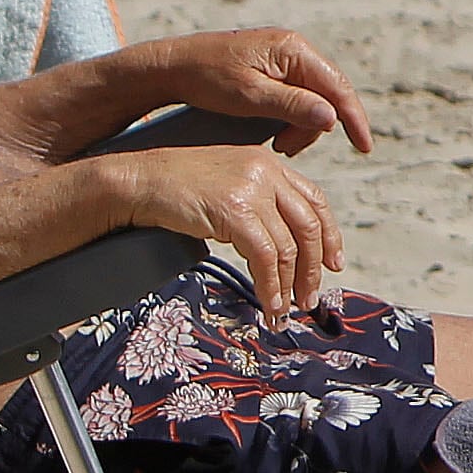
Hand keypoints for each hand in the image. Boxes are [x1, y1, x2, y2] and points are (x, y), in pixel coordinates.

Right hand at [110, 144, 346, 320]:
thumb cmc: (175, 190)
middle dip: (314, 268)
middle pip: (309, 225)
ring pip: (288, 246)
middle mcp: (266, 171)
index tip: (333, 263)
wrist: (138, 182)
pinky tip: (268, 303)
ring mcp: (252, 188)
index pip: (314, 200)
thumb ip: (258, 204)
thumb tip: (282, 247)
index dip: (330, 235)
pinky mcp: (236, 209)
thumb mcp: (227, 187)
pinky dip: (271, 286)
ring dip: (291, 285)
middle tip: (310, 298)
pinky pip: (265, 257)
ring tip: (285, 309)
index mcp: (268, 163)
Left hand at [161, 27, 373, 156]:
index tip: (364, 148)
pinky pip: (296, 95)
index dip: (354, 119)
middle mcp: (294, 48)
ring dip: (301, 125)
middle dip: (315, 127)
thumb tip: (331, 117)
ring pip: (313, 98)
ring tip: (277, 143)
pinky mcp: (273, 67)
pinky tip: (273, 131)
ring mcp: (284, 57)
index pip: (338, 87)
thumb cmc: (206, 79)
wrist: (172, 66)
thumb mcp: (250, 96)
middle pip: (328, 94)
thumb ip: (292, 105)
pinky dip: (290, 117)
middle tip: (286, 148)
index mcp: (293, 49)